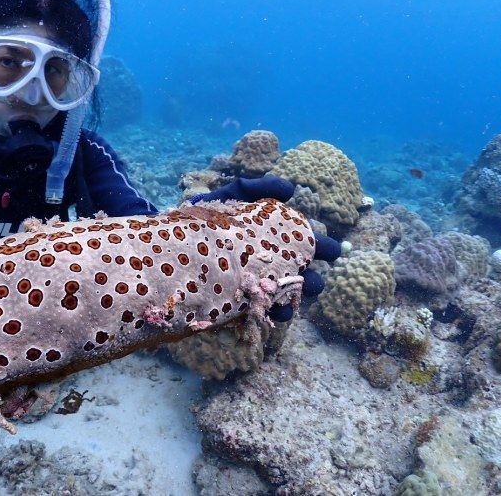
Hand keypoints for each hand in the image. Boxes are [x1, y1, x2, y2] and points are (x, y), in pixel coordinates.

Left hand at [190, 174, 340, 321]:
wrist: (167, 240)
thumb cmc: (202, 216)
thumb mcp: (228, 196)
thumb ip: (256, 188)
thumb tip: (291, 188)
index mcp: (271, 238)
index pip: (303, 244)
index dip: (320, 246)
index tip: (333, 250)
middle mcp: (266, 263)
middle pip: (299, 275)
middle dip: (312, 279)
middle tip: (316, 280)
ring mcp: (252, 283)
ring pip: (283, 297)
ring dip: (293, 299)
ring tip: (294, 299)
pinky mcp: (235, 302)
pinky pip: (258, 312)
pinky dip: (269, 312)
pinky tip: (273, 310)